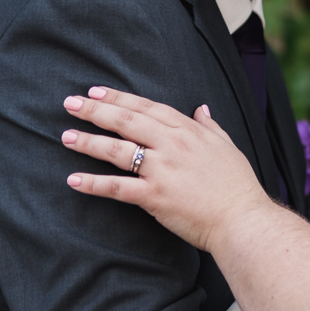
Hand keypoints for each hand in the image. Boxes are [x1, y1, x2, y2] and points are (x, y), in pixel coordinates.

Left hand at [62, 87, 277, 250]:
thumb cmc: (238, 186)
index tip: (97, 91)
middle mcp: (173, 145)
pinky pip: (118, 187)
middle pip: (127, 121)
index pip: (148, 107)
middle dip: (95, 111)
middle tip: (70, 104)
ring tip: (66, 137)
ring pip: (117, 150)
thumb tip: (202, 109)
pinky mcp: (155, 196)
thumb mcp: (228, 147)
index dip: (120, 97)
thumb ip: (211, 127)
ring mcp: (163, 170)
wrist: (243, 219)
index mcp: (189, 131)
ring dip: (88, 142)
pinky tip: (74, 180)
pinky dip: (94, 184)